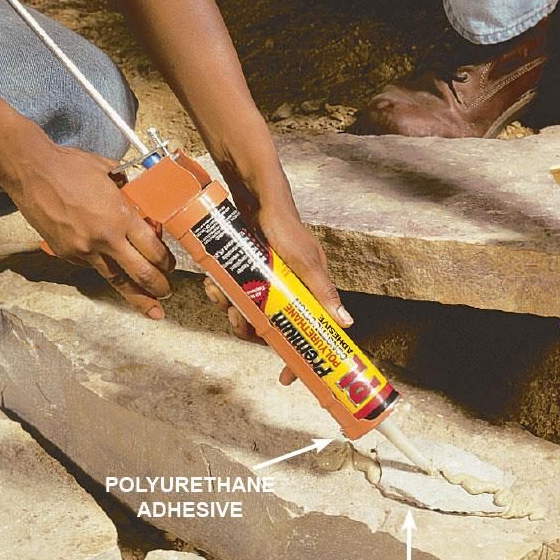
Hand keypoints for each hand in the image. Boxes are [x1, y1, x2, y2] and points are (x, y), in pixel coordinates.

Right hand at [7, 142, 174, 317]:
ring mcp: (83, 249)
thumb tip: (144, 202)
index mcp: (121, 217)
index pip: (154, 251)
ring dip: (134, 293)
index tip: (170, 267)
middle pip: (140, 274)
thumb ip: (131, 192)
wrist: (29, 170)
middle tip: (166, 295)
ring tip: (148, 304)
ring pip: (115, 279)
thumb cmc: (69, 166)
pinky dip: (105, 269)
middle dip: (157, 289)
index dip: (167, 264)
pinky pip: (93, 267)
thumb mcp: (112, 174)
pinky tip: (113, 270)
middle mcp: (104, 238)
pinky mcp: (66, 253)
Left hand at [204, 140, 350, 384]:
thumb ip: (321, 288)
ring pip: (247, 309)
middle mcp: (288, 285)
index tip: (288, 376)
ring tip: (219, 293)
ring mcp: (264, 276)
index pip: (310, 330)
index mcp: (309, 287)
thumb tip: (345, 322)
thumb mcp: (301, 257)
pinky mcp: (243, 265)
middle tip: (238, 319)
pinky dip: (221, 289)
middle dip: (251, 327)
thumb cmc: (281, 217)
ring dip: (230, 307)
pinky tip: (213, 279)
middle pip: (271, 326)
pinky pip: (231, 290)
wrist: (249, 183)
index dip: (299, 356)